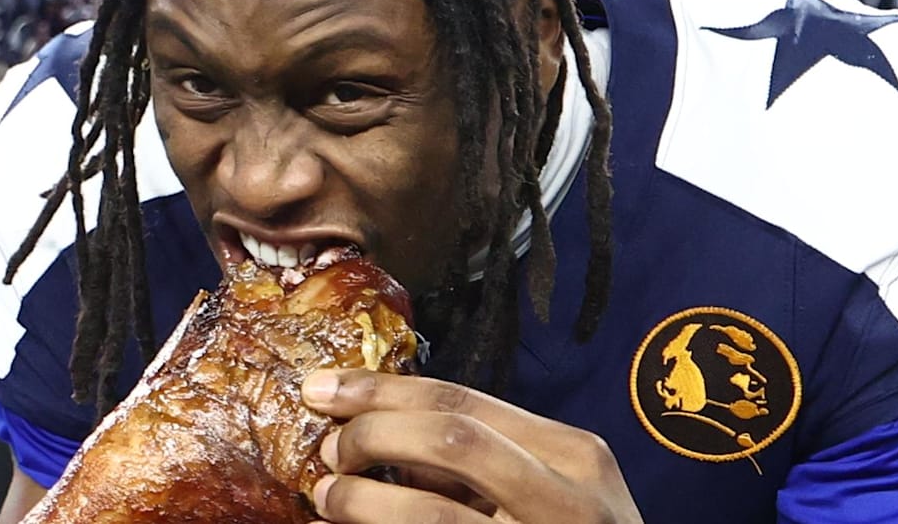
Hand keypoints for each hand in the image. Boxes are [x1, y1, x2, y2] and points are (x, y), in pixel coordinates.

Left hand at [300, 370, 642, 523]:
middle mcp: (565, 499)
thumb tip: (377, 429)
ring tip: (327, 498)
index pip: (463, 401)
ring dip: (360, 502)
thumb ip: (483, 460)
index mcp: (574, 455)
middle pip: (449, 439)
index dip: (381, 390)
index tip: (323, 387)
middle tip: (329, 450)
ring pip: (431, 512)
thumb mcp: (550, 491)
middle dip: (372, 435)